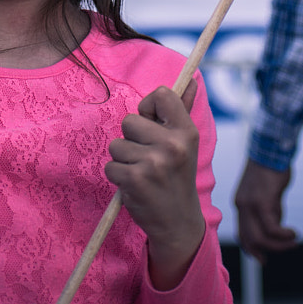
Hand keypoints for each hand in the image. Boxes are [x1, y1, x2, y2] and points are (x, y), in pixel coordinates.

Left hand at [105, 80, 205, 289]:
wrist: (177, 223)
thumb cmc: (177, 177)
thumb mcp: (186, 144)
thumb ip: (184, 110)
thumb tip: (192, 80)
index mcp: (186, 132)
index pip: (162, 94)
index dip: (149, 108)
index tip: (153, 125)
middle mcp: (172, 145)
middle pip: (129, 121)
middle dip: (132, 139)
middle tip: (148, 158)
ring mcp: (152, 163)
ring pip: (116, 145)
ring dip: (123, 160)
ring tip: (142, 173)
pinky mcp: (134, 180)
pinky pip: (110, 165)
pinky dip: (118, 176)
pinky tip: (135, 186)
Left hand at [234, 158, 296, 262]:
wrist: (272, 149)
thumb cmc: (272, 169)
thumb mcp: (266, 193)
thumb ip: (268, 210)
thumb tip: (276, 228)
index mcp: (240, 203)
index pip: (241, 234)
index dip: (251, 249)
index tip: (262, 258)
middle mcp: (241, 205)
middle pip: (249, 240)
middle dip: (265, 251)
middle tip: (284, 250)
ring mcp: (250, 204)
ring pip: (261, 238)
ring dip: (279, 245)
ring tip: (293, 241)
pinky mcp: (263, 201)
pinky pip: (272, 228)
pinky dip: (284, 235)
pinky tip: (294, 232)